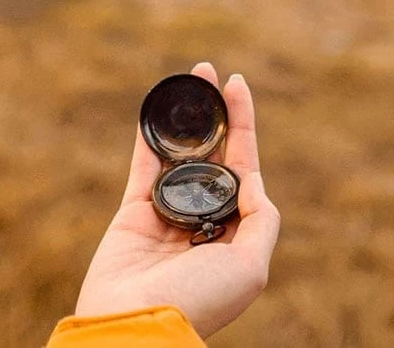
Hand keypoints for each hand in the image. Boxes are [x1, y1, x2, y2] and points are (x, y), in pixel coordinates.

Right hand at [73, 62, 280, 336]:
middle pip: (212, 154)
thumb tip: (251, 177)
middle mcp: (202, 220)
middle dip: (215, 112)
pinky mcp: (132, 212)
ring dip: (184, 116)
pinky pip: (142, 164)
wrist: (137, 325)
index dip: (243, 125)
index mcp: (235, 234)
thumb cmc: (198, 302)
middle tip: (210, 72)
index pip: (244, 167)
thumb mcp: (251, 266)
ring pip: (178, 154)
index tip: (238, 84)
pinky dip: (147, 134)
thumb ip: (260, 219)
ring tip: (189, 78)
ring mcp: (166, 215)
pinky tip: (154, 107)